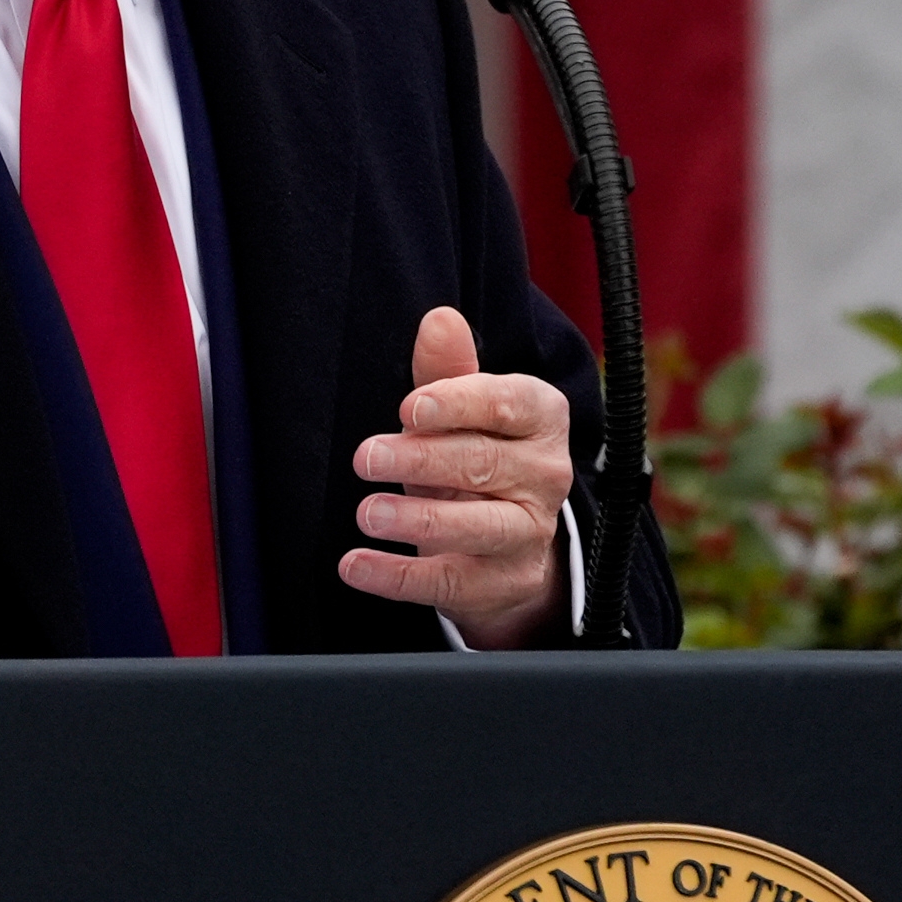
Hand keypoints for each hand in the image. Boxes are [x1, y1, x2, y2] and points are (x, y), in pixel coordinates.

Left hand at [339, 306, 574, 648]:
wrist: (506, 538)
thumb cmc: (475, 452)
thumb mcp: (462, 410)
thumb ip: (447, 368)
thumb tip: (440, 319)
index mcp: (540, 417)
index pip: (506, 403)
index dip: (458, 404)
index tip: (410, 409)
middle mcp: (547, 474)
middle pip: (483, 464)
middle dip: (421, 459)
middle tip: (366, 458)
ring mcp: (531, 533)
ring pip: (477, 527)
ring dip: (418, 521)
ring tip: (367, 512)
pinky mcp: (506, 582)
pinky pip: (451, 582)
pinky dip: (398, 577)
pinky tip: (354, 565)